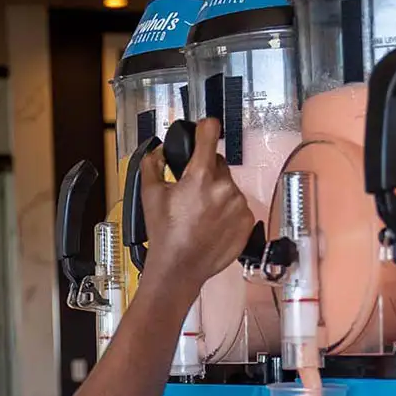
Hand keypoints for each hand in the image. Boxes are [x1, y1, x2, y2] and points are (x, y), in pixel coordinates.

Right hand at [141, 118, 253, 289]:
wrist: (179, 268)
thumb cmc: (165, 235)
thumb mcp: (149, 195)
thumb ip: (153, 164)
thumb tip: (160, 151)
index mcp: (201, 176)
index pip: (210, 133)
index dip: (205, 128)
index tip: (205, 128)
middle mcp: (224, 187)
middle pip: (218, 163)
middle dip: (205, 172)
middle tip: (191, 192)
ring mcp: (238, 205)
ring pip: (228, 186)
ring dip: (217, 194)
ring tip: (200, 214)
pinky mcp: (246, 221)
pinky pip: (238, 206)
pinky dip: (227, 211)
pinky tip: (211, 223)